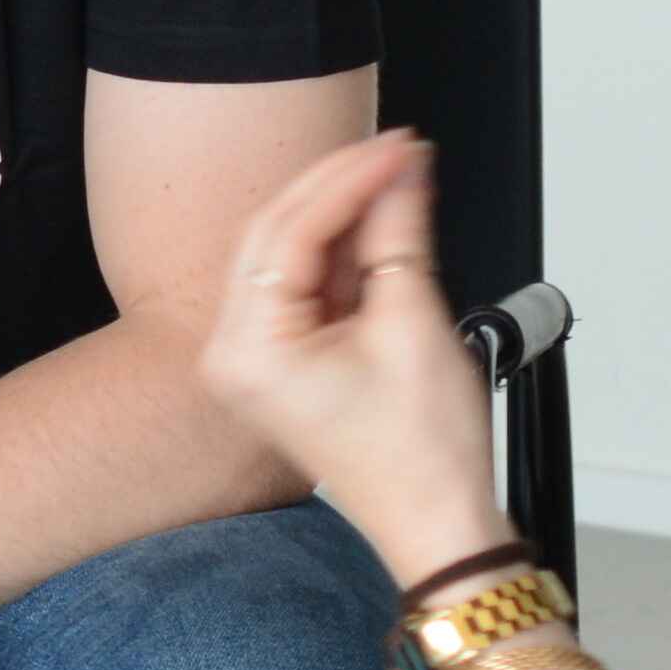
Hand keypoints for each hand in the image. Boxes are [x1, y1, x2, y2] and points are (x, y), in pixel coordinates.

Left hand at [192, 130, 504, 578]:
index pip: (291, 232)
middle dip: (340, 187)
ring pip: (288, 255)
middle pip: (276, 235)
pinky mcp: (280, 362)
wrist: (436, 522)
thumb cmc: (423, 456)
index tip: (398, 147)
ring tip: (398, 181)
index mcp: (252, 350)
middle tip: (397, 152)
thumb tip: (401, 174)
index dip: (350, 179)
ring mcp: (254, 360)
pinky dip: (341, 253)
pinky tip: (381, 224)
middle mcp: (235, 354)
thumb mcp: (415, 324)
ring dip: (343, 215)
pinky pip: (302, 286)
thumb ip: (399, 236)